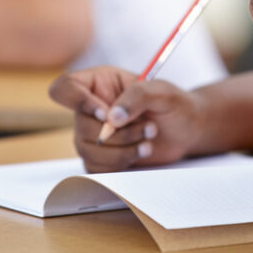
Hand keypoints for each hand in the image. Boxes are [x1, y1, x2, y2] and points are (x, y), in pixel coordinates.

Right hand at [48, 66, 205, 171]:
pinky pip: (96, 168)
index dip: (79, 102)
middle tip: (149, 127)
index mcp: (98, 83)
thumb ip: (137, 96)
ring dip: (122, 150)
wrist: (187, 130)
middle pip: (80, 126)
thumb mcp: (161, 91)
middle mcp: (90, 108)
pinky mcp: (101, 158)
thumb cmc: (174, 103)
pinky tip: (140, 152)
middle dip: (118, 133)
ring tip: (148, 140)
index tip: (106, 115)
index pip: (66, 88)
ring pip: (87, 150)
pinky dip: (120, 164)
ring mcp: (93, 134)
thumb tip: (110, 119)